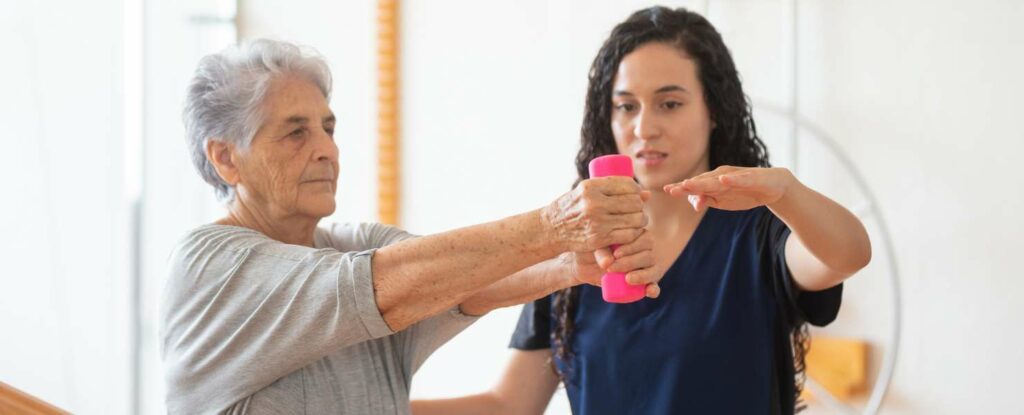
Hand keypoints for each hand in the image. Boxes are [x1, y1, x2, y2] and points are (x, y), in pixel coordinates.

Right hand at [542, 177, 650, 251]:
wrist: (551, 228)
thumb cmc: (571, 207)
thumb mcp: (586, 192)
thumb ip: (612, 190)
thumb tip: (647, 194)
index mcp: (591, 187)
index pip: (627, 185)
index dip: (637, 190)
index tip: (637, 194)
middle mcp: (594, 203)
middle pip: (633, 202)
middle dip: (640, 206)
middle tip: (637, 210)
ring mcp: (597, 221)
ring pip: (634, 219)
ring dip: (640, 220)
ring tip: (637, 220)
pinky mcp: (599, 238)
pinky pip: (628, 235)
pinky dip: (634, 233)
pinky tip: (632, 231)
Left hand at [569, 229, 661, 298]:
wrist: (587, 264)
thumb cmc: (594, 250)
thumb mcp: (596, 247)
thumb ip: (601, 252)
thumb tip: (607, 263)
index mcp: (638, 236)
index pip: (644, 239)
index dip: (631, 247)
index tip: (616, 254)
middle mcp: (646, 251)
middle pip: (648, 255)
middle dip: (631, 262)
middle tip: (613, 268)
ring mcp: (647, 267)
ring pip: (653, 270)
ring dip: (642, 276)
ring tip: (627, 279)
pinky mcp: (646, 283)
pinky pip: (654, 286)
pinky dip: (653, 290)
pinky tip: (649, 291)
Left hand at [663, 166, 795, 211]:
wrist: (773, 187)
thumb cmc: (744, 193)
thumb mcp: (723, 201)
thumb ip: (707, 201)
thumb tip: (694, 203)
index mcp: (713, 182)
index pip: (694, 185)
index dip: (681, 188)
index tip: (666, 190)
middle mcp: (721, 176)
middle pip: (702, 181)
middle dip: (688, 185)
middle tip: (673, 189)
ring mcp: (736, 176)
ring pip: (717, 179)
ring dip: (703, 182)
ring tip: (690, 184)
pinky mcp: (751, 177)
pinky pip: (740, 179)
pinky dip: (732, 179)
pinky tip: (723, 180)